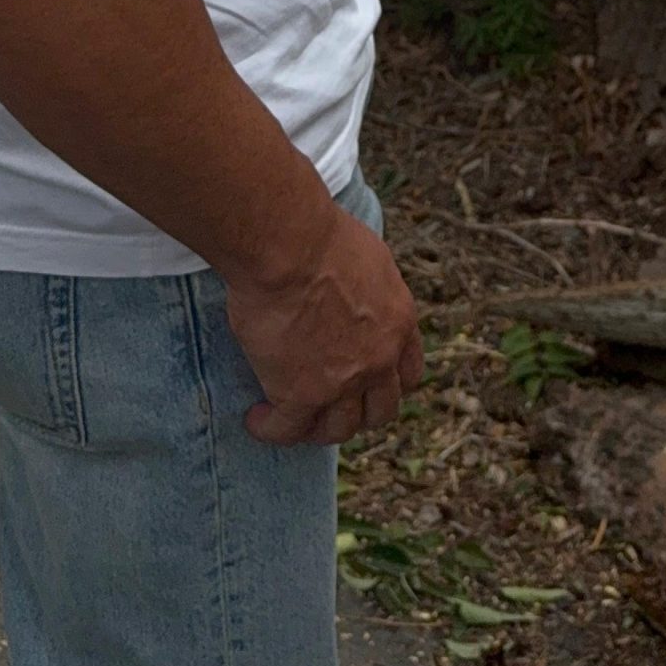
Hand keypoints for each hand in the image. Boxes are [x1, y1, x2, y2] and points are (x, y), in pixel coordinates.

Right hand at [225, 199, 423, 446]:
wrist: (289, 244)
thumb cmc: (319, 235)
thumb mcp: (370, 258)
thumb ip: (370, 289)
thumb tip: (354, 291)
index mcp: (400, 322)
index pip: (409, 374)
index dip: (387, 383)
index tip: (366, 383)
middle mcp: (380, 359)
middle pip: (380, 411)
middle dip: (356, 412)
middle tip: (328, 404)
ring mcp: (343, 382)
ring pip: (338, 430)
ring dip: (315, 427)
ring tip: (289, 416)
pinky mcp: (301, 394)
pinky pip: (288, 429)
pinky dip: (271, 428)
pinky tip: (257, 418)